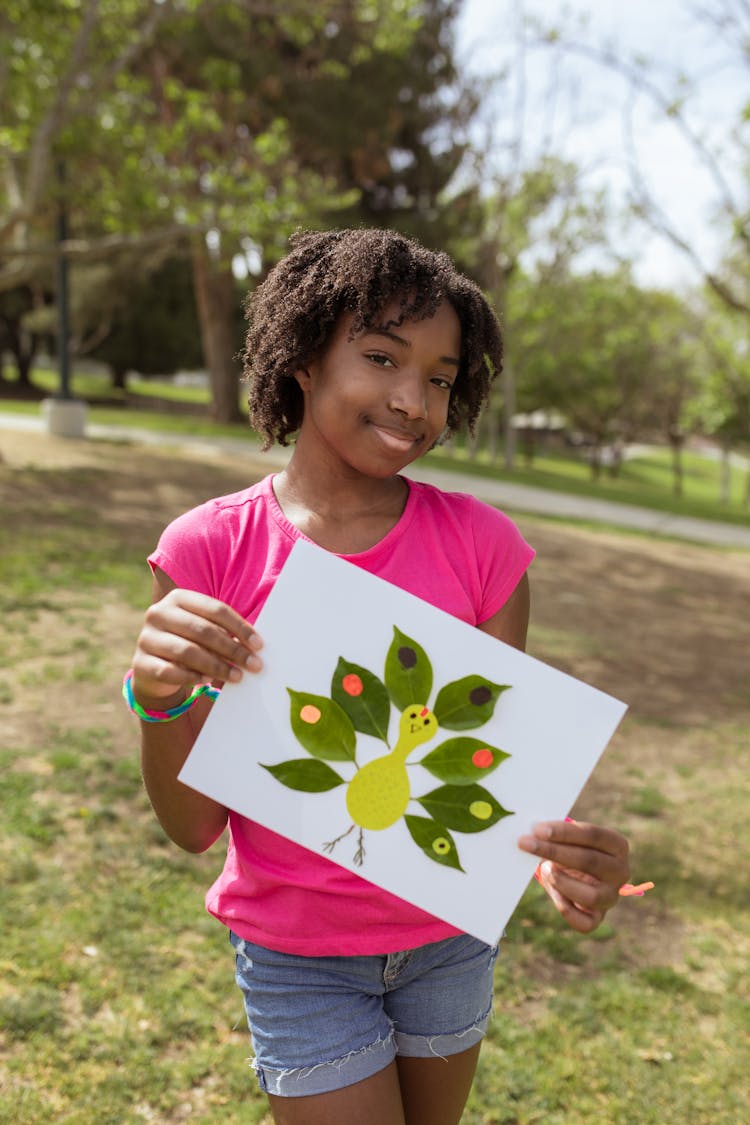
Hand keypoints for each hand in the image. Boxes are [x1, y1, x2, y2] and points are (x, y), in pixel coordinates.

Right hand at [131, 588, 262, 706]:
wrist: (155, 669)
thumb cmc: (191, 644)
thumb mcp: (205, 632)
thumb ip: (225, 632)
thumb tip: (256, 646)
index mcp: (178, 598)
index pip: (215, 609)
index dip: (240, 627)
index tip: (259, 645)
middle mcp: (158, 613)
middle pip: (203, 630)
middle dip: (232, 649)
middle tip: (254, 665)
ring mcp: (147, 638)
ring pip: (187, 651)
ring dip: (217, 666)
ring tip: (237, 676)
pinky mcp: (140, 663)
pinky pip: (170, 671)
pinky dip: (192, 677)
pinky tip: (207, 681)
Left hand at [518, 819, 629, 933]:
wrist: (575, 873)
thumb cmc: (569, 849)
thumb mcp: (569, 838)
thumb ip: (557, 834)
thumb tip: (533, 833)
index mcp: (618, 845)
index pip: (593, 835)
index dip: (564, 832)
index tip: (538, 829)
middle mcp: (620, 872)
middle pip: (589, 861)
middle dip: (554, 851)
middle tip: (526, 844)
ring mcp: (611, 897)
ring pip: (591, 896)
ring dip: (561, 881)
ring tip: (543, 868)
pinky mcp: (598, 917)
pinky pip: (584, 922)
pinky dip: (565, 908)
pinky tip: (552, 891)